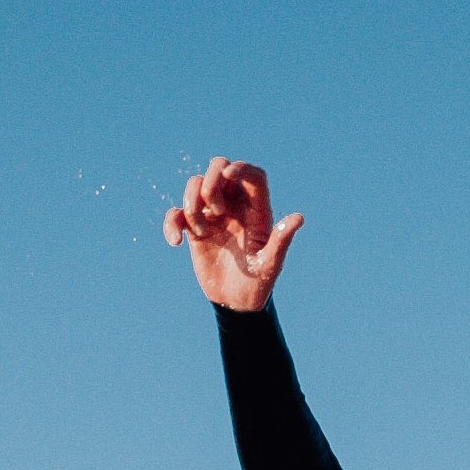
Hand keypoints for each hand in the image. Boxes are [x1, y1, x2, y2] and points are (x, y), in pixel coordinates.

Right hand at [162, 157, 300, 312]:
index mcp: (257, 209)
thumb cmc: (258, 284)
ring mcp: (213, 214)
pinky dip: (171, 223)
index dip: (241, 169)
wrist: (236, 302)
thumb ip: (281, 241)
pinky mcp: (194, 228)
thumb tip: (298, 218)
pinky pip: (177, 214)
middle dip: (211, 180)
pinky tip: (176, 242)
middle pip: (219, 168)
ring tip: (201, 232)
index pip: (252, 176)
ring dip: (192, 202)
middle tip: (214, 208)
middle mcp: (234, 205)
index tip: (228, 175)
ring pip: (195, 185)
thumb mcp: (270, 264)